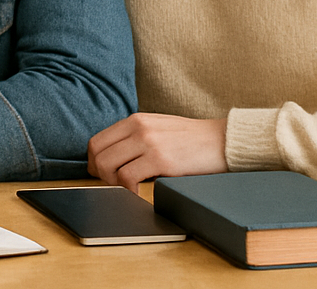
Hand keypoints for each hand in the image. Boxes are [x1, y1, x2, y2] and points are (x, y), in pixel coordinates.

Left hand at [88, 113, 228, 192]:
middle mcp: (138, 128)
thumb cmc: (191, 139)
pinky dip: (128, 191)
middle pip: (98, 154)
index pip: (97, 141)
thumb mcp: (158, 128)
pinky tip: (139, 195)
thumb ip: (135, 137)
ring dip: (113, 184)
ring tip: (128, 190)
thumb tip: (112, 158)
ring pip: (108, 166)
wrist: (223, 141)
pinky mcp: (160, 159)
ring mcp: (148, 142)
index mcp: (135, 120)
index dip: (94, 162)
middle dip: (100, 175)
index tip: (100, 174)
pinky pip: (128, 178)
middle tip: (113, 186)